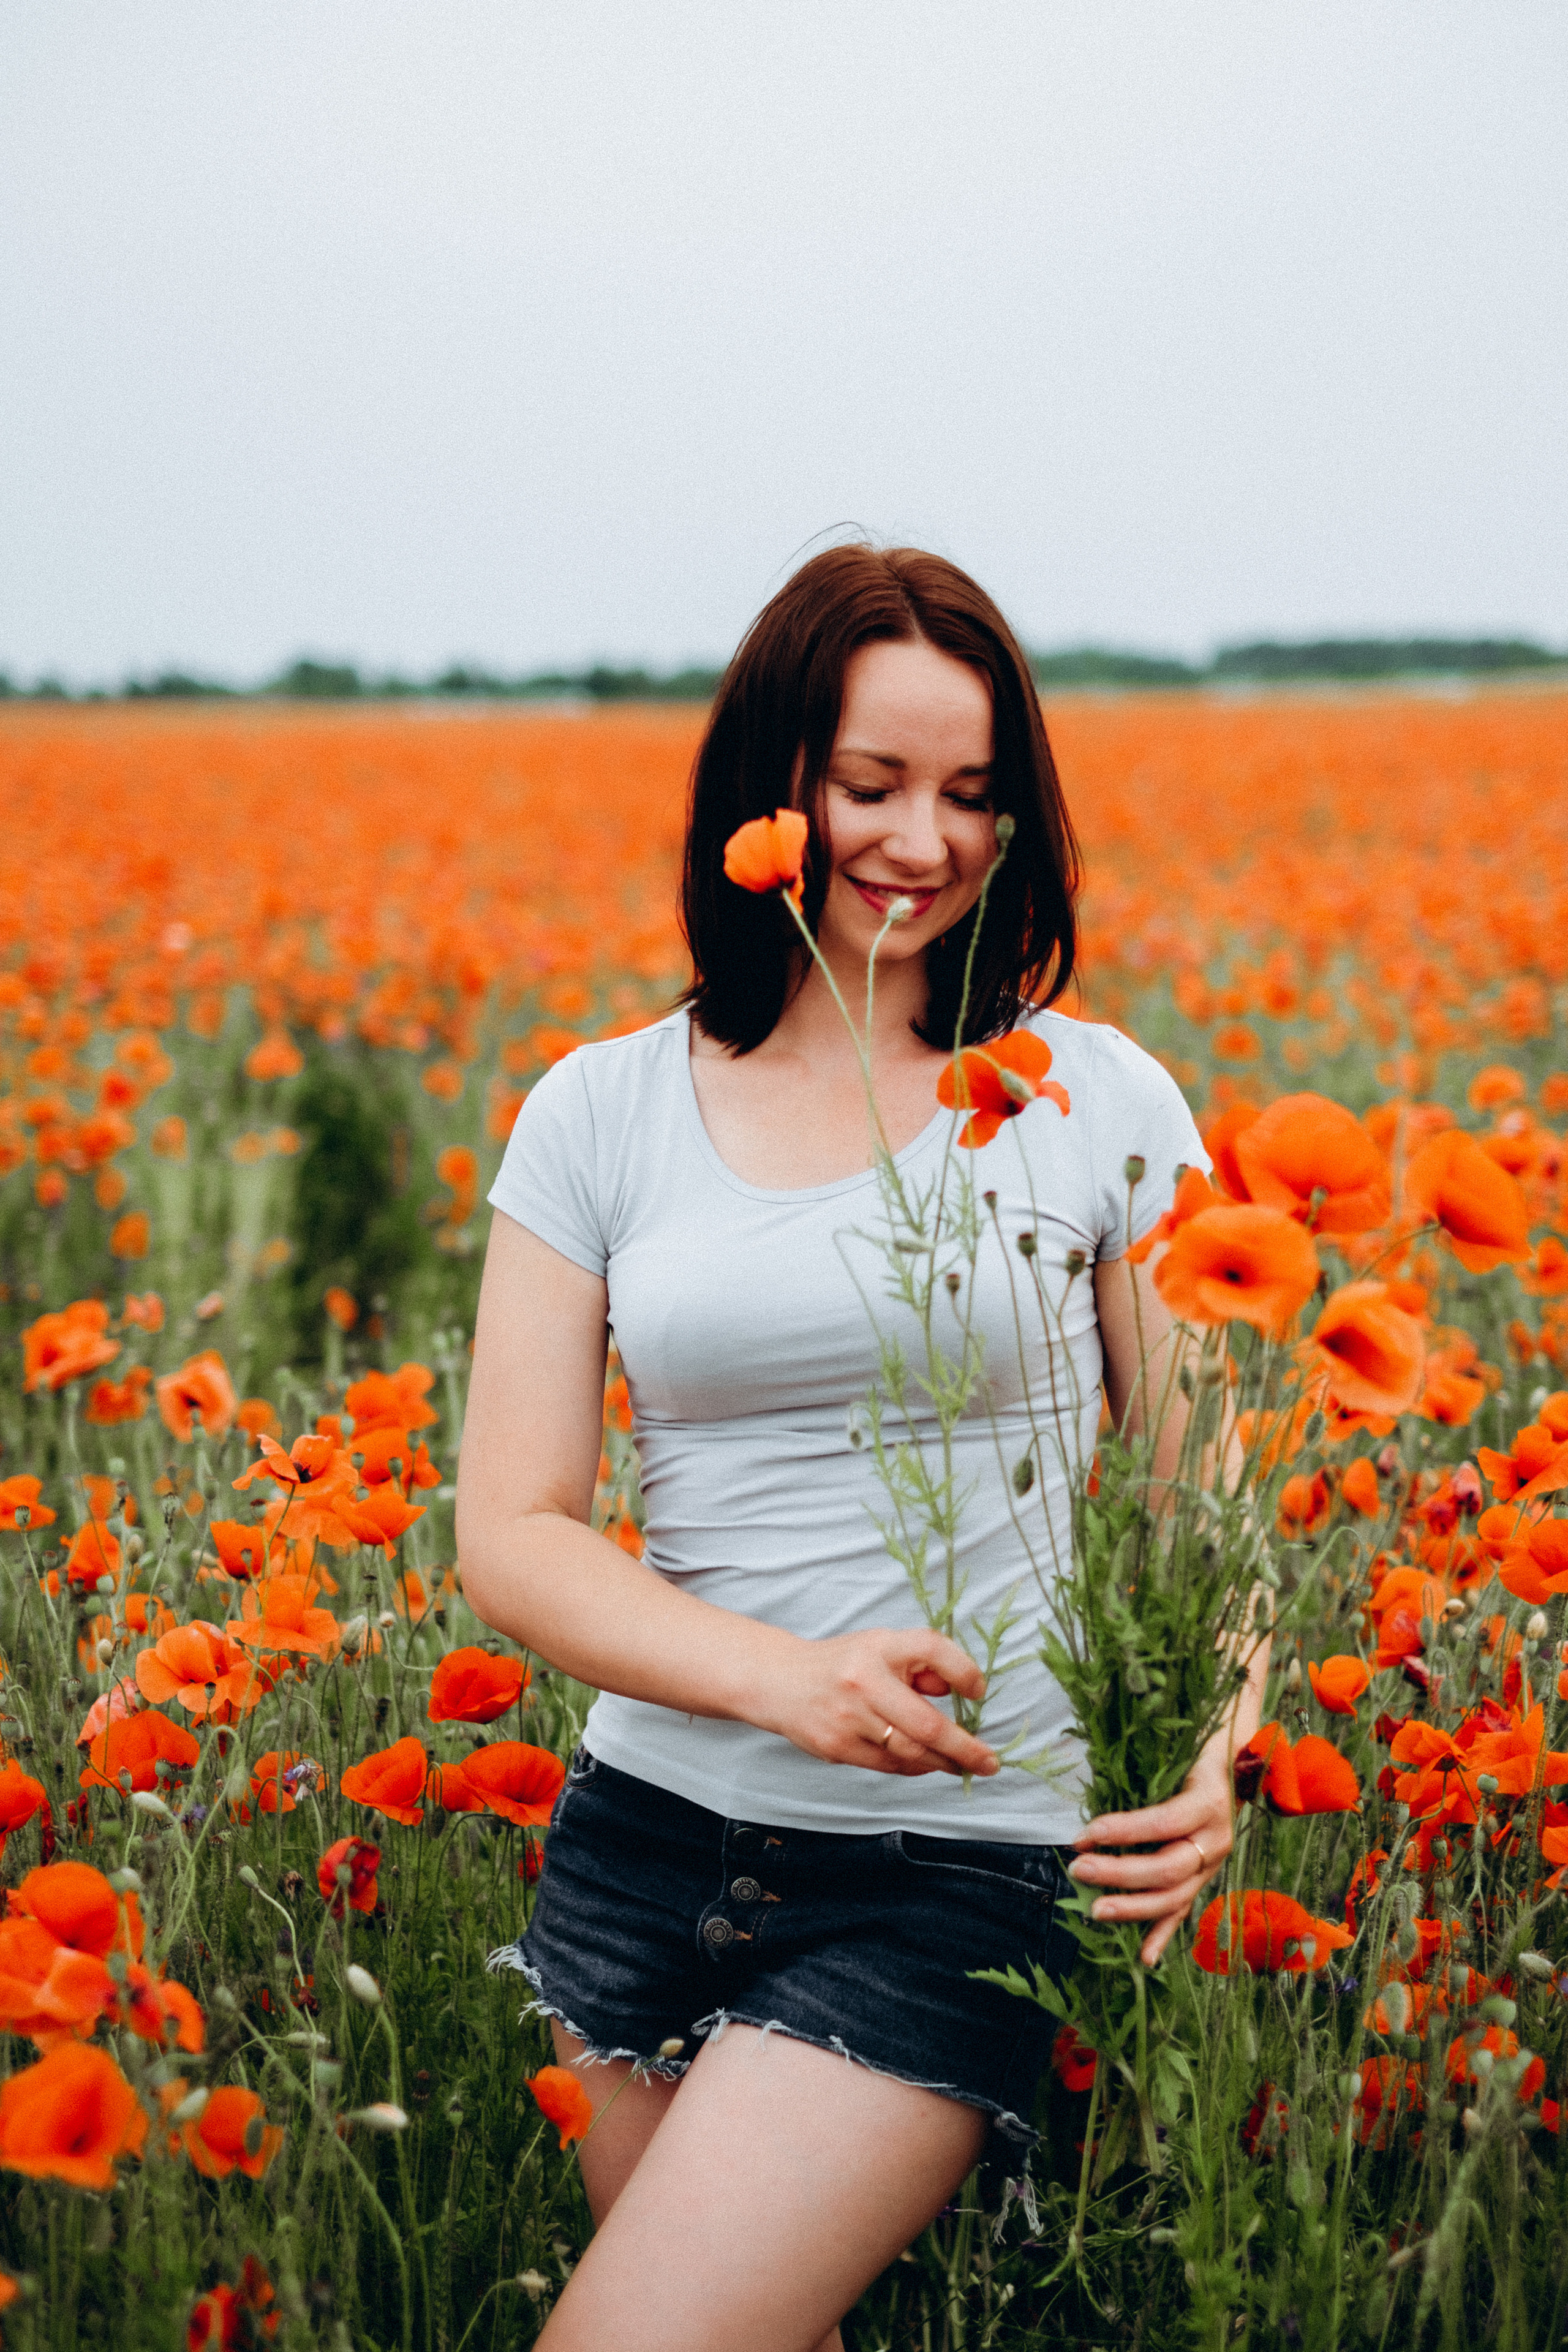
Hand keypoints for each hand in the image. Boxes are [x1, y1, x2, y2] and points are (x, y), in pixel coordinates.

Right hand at [757, 1627, 998, 1779]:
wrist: (780, 1682)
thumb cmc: (843, 1664)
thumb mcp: (881, 1647)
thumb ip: (921, 1664)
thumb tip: (959, 1690)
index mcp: (878, 1648)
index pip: (931, 1649)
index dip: (963, 1671)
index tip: (979, 1691)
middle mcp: (863, 1682)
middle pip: (927, 1724)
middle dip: (964, 1748)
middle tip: (989, 1761)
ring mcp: (848, 1719)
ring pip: (909, 1753)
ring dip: (943, 1763)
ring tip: (963, 1766)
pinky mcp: (837, 1747)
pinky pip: (888, 1765)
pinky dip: (914, 1767)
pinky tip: (927, 1765)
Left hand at [1068, 1758, 1231, 1964]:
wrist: (1237, 1758)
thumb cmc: (1196, 1747)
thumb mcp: (1177, 1749)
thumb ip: (1147, 1762)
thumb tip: (1096, 1765)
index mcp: (1209, 1803)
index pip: (1164, 1823)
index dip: (1124, 1830)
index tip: (1086, 1832)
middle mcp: (1216, 1839)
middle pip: (1168, 1868)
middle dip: (1120, 1873)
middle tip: (1077, 1868)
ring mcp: (1213, 1864)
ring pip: (1175, 1896)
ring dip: (1133, 1908)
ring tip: (1094, 1910)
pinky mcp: (1205, 1877)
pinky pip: (1183, 1909)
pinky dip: (1163, 1934)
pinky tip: (1145, 1958)